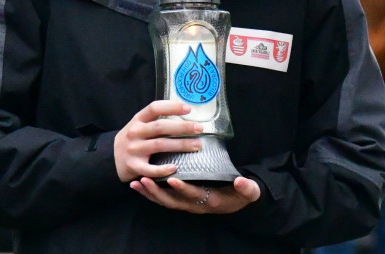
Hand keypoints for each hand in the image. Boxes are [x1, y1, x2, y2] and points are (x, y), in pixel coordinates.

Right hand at [114, 100, 203, 182]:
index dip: (171, 107)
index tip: (188, 108)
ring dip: (180, 145)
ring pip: (159, 145)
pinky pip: (150, 169)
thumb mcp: (138, 125)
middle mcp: (135, 132)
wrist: (111, 157)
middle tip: (200, 128)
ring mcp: (134, 149)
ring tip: (197, 145)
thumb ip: (155, 120)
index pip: (154, 108)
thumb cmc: (133, 139)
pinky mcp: (134, 166)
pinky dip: (162, 169)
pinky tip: (175, 168)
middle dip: (182, 127)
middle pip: (160, 127)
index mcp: (137, 120)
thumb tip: (183, 111)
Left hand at [130, 175, 260, 213]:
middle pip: (172, 201)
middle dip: (156, 192)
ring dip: (149, 193)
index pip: (194, 195)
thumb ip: (247, 188)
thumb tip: (241, 182)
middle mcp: (195, 205)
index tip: (172, 180)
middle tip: (143, 180)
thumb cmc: (241, 194)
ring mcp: (186, 204)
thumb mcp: (249, 192)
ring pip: (164, 201)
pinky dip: (149, 192)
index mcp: (210, 200)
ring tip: (135, 183)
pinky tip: (137, 184)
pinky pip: (162, 198)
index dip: (183, 189)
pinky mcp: (180, 200)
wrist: (236, 201)